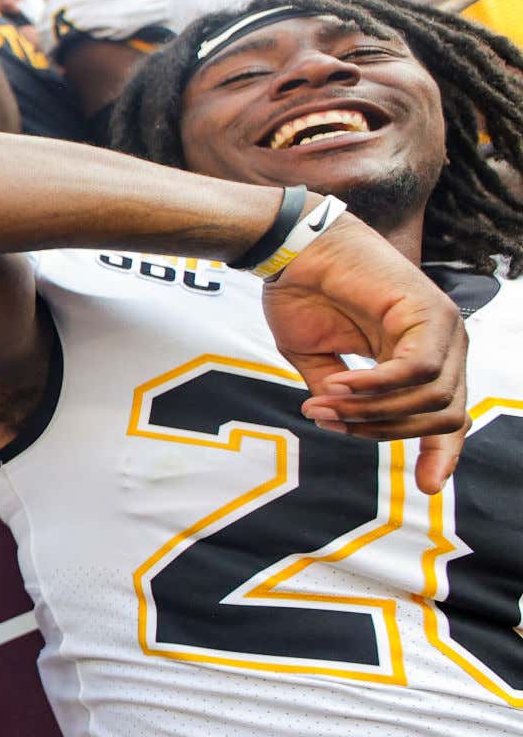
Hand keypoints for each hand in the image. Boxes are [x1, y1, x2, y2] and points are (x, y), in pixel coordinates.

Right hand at [260, 213, 467, 492]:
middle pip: (441, 416)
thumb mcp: (319, 362)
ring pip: (431, 398)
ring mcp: (442, 327)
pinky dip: (376, 387)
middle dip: (384, 432)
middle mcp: (443, 344)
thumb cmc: (302, 294)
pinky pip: (415, 371)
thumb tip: (342, 427)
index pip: (447, 416)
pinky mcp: (428, 312)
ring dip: (372, 410)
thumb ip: (343, 398)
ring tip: (325, 400)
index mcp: (421, 356)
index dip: (441, 454)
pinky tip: (338, 385)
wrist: (290, 248)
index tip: (427, 488)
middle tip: (331, 422)